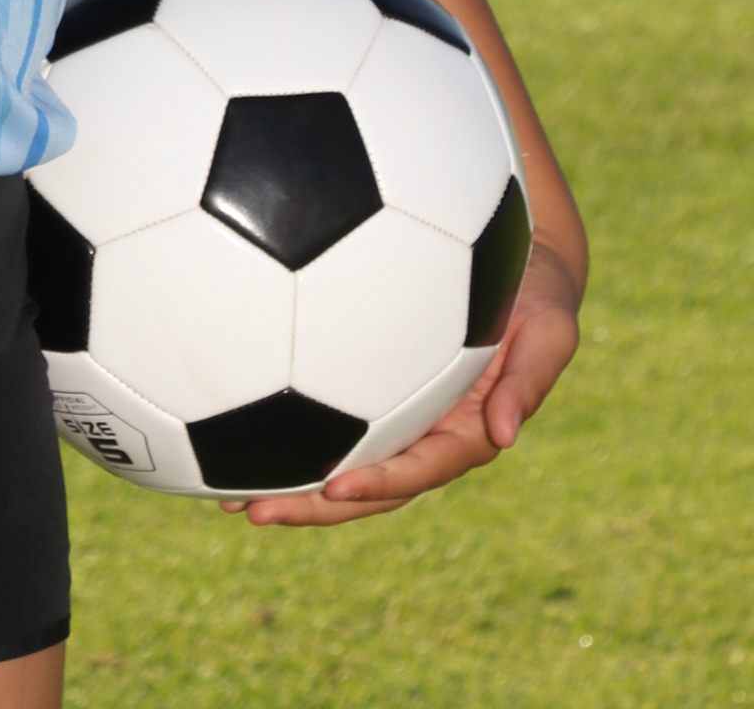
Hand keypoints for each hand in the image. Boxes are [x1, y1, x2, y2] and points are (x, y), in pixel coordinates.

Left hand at [223, 236, 582, 527]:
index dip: (379, 484)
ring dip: (291, 486)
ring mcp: (401, 418)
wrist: (520, 266)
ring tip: (226, 497)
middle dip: (313, 507)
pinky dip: (290, 435)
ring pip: (342, 464)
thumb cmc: (537, 295)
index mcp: (467, 431)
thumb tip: (506, 436)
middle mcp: (427, 434)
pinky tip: (236, 432)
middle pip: (368, 486)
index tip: (334, 489)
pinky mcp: (377, 393)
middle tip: (251, 511)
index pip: (418, 470)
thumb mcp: (551, 330)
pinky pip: (332, 421)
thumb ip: (530, 380)